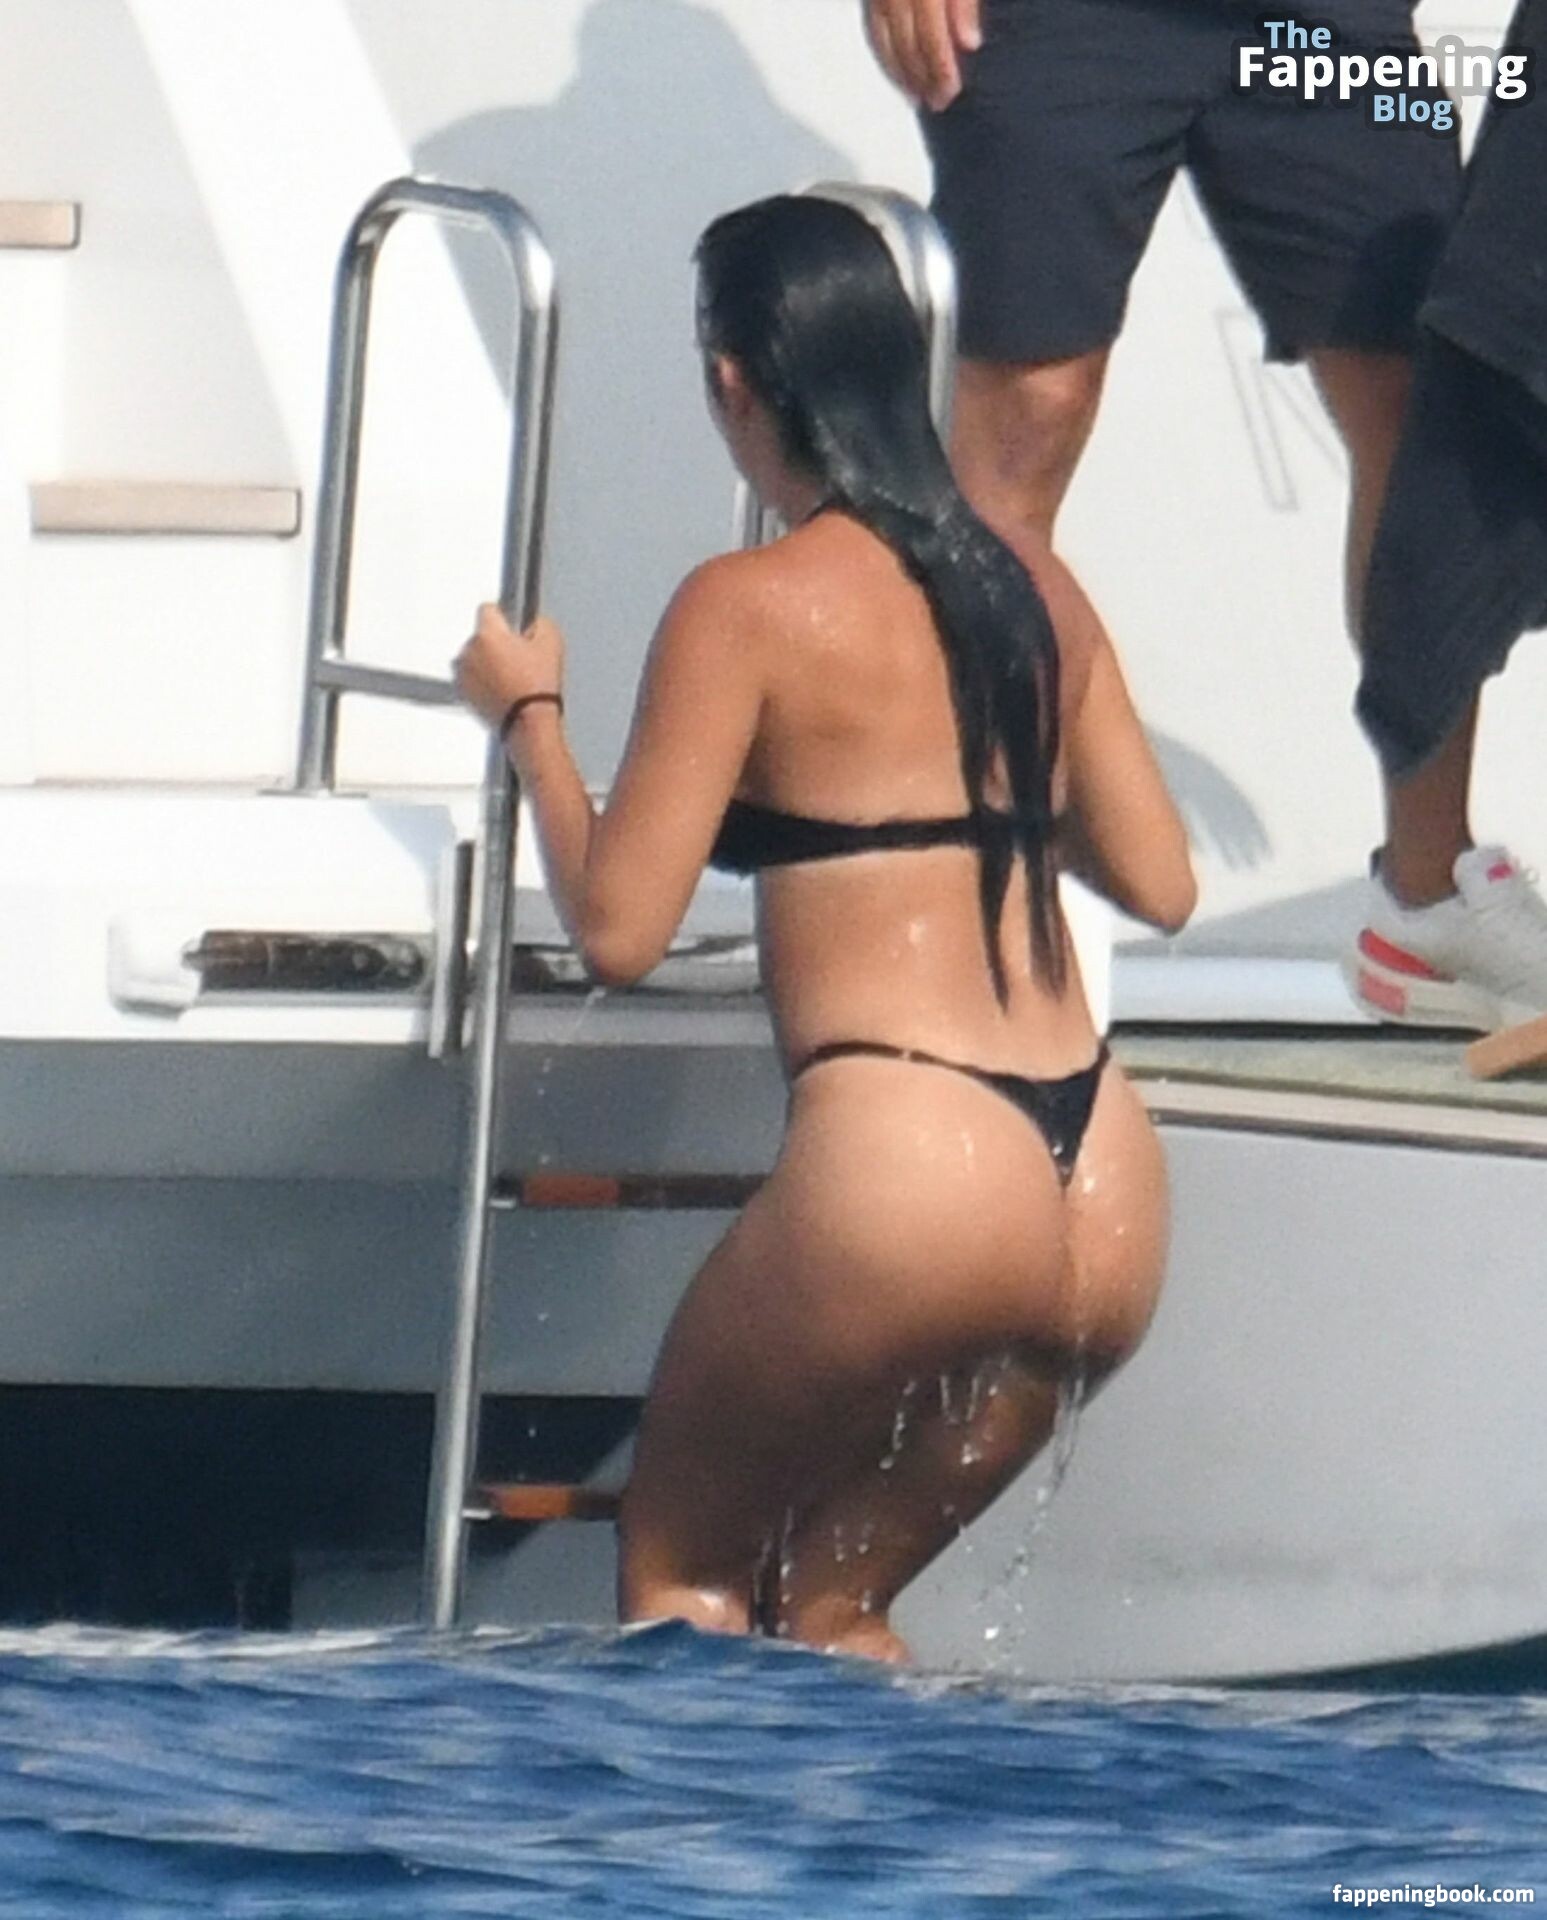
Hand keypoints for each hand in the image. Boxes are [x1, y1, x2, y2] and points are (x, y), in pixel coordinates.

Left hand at [454, 603, 564, 730]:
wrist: (528, 724)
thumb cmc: (537, 688)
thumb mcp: (552, 642)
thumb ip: (539, 623)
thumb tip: (532, 624)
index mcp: (487, 633)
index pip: (487, 609)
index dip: (503, 617)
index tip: (512, 627)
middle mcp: (468, 651)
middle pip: (480, 636)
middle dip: (495, 643)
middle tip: (518, 659)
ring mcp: (462, 674)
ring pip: (474, 658)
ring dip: (487, 663)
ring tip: (511, 678)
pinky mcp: (462, 694)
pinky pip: (471, 679)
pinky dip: (482, 682)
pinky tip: (502, 691)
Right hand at [864, 0, 981, 110]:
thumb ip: (965, 4)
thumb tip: (970, 43)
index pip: (931, 37)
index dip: (941, 69)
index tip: (951, 92)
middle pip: (906, 45)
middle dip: (922, 79)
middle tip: (938, 103)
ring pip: (884, 43)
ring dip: (901, 76)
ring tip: (917, 97)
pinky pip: (872, 30)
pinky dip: (884, 56)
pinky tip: (896, 72)